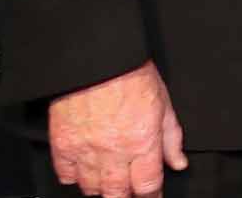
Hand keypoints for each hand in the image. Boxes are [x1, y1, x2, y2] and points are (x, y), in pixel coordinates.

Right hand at [46, 61, 186, 196]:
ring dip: (101, 188)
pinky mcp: (63, 144)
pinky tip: (83, 170)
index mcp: (143, 143)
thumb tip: (178, 163)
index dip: (151, 195)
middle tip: (128, 191)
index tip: (151, 196)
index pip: (147, 186)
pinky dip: (74, 177)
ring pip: (91, 188)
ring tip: (107, 180)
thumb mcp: (163, 104)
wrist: (97, 58)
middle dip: (125, 195)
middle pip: (117, 193)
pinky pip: (66, 175)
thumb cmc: (132, 75)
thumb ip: (171, 138)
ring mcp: (86, 150)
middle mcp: (114, 152)